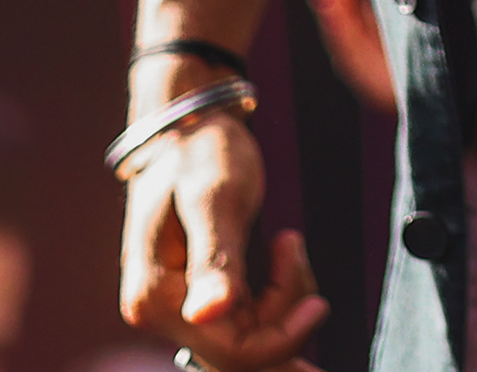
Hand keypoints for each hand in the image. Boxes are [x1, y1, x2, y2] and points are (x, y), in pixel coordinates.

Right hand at [116, 97, 329, 369]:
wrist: (191, 127)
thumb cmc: (202, 152)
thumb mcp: (214, 197)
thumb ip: (214, 260)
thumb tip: (207, 316)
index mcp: (156, 298)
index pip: (231, 352)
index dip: (283, 336)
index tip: (320, 302)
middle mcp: (162, 313)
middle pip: (244, 351)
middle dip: (286, 313)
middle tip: (296, 252)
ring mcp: (182, 307)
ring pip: (252, 339)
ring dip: (285, 299)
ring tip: (288, 243)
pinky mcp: (202, 297)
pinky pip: (250, 321)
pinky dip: (278, 296)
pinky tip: (284, 256)